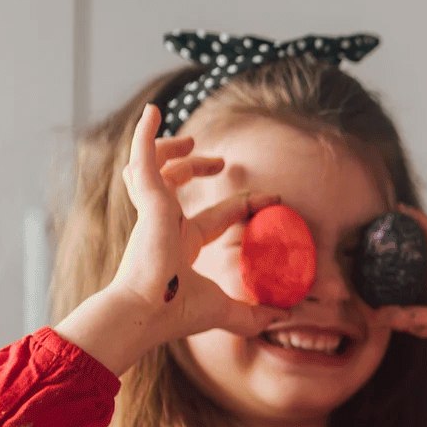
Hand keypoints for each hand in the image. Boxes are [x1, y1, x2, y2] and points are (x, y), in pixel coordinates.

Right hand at [55, 105, 287, 374]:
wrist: (146, 312)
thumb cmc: (174, 312)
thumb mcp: (223, 310)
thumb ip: (252, 315)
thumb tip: (284, 316)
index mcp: (179, 245)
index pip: (212, 217)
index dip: (242, 206)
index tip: (271, 198)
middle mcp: (162, 225)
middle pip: (175, 185)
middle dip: (196, 169)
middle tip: (220, 162)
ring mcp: (152, 211)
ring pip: (153, 167)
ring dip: (170, 148)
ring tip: (190, 139)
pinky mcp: (148, 200)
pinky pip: (142, 157)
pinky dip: (144, 134)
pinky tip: (154, 110)